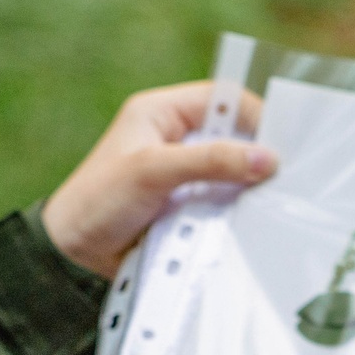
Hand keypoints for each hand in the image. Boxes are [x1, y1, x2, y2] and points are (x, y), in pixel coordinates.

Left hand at [43, 81, 275, 278]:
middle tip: (281, 175)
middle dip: (255, 155)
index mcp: (162, 113)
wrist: (72, 256)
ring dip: (245, 189)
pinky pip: (224, 204)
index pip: (223, 98)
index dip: (254, 114)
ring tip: (268, 203)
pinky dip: (235, 213)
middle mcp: (176, 139)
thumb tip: (266, 159)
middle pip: (234, 136)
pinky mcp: (189, 207)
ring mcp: (184, 175)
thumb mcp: (153, 171)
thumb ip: (209, 161)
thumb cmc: (97, 201)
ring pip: (233, 174)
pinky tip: (247, 224)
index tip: (279, 141)